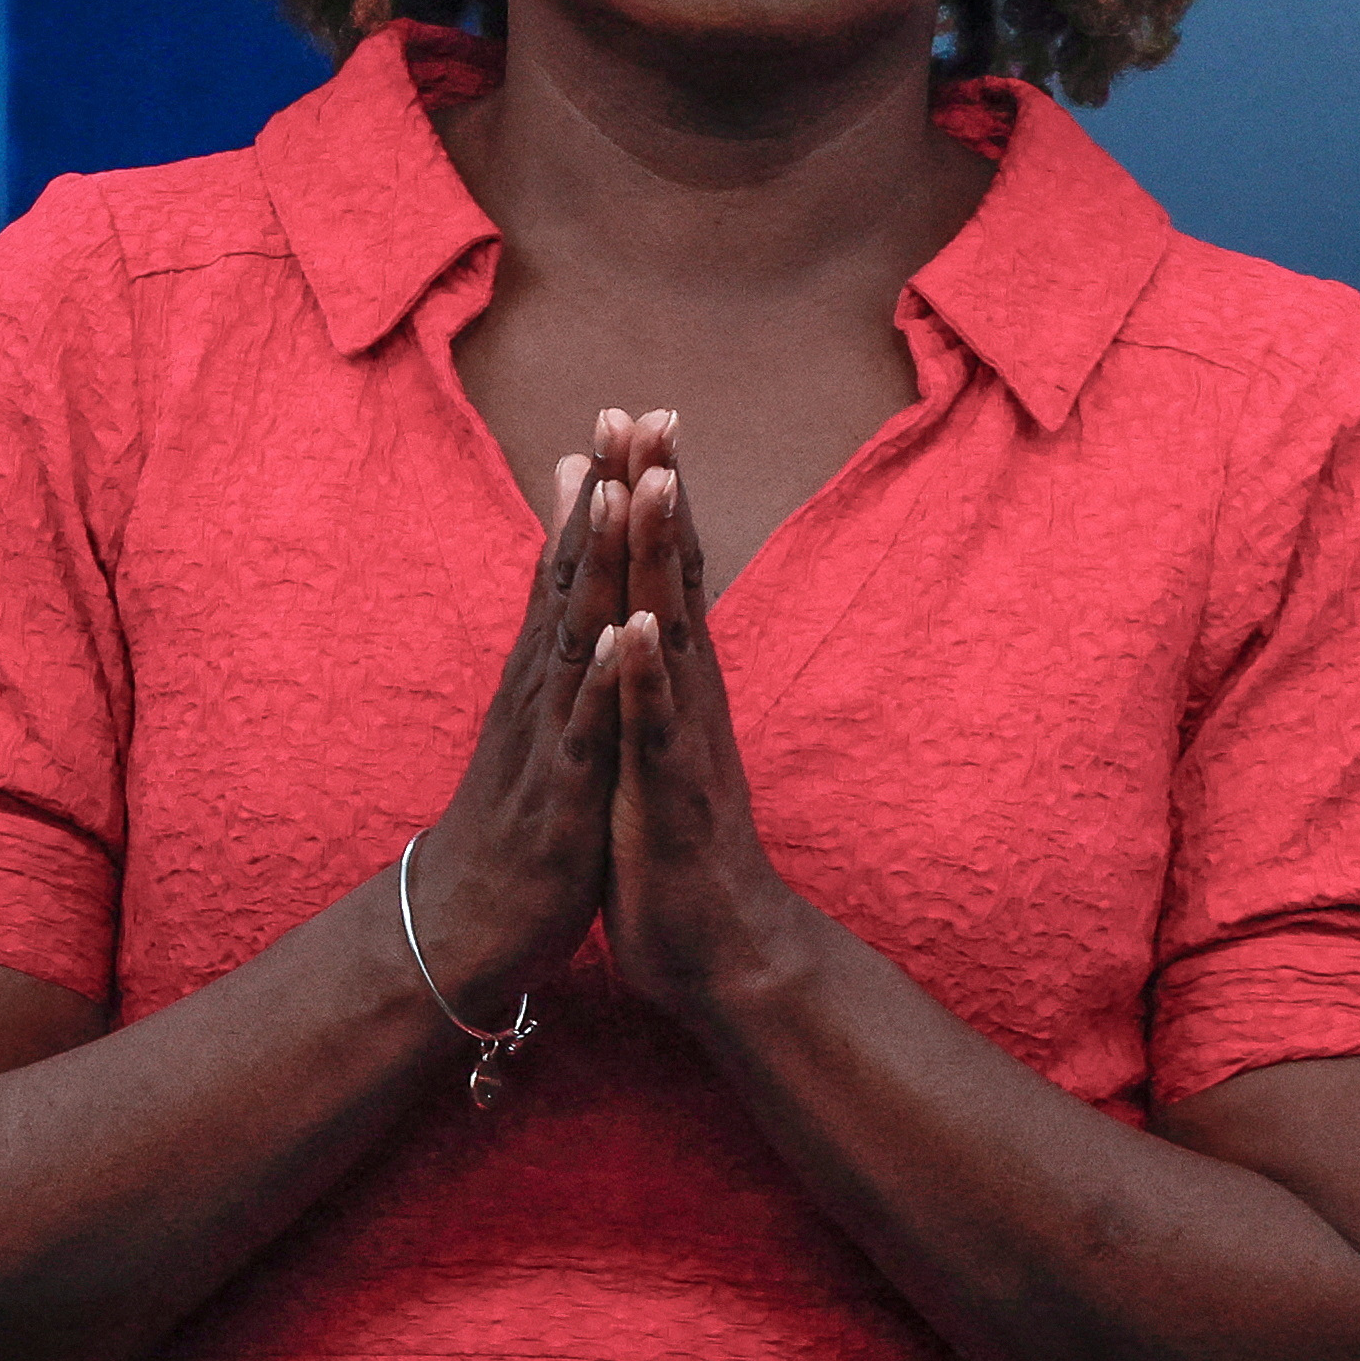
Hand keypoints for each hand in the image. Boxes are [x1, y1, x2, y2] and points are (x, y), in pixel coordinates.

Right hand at [406, 448, 628, 1012]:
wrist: (464, 925)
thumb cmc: (509, 820)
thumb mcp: (530, 724)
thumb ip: (542, 650)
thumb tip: (554, 605)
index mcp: (541, 673)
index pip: (570, 565)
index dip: (599, 489)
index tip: (626, 413)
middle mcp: (539, 688)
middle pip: (573, 576)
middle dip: (604, 496)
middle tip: (628, 416)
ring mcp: (548, 736)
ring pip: (576, 634)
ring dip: (597, 563)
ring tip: (618, 494)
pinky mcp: (562, 793)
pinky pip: (585, 729)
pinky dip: (604, 681)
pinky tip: (624, 635)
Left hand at [599, 428, 822, 1023]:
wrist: (722, 951)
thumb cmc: (678, 844)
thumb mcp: (656, 742)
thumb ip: (654, 674)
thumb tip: (647, 611)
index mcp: (679, 680)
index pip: (669, 568)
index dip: (652, 490)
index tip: (637, 413)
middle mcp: (689, 694)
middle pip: (677, 575)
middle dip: (659, 492)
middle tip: (646, 408)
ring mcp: (681, 739)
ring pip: (671, 631)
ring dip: (661, 558)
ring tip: (652, 482)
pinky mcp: (665, 794)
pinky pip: (653, 726)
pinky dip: (646, 676)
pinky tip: (637, 627)